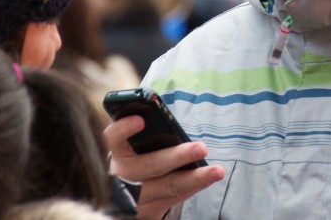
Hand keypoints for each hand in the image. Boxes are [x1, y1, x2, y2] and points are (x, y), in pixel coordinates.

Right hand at [103, 115, 225, 219]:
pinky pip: (174, 199)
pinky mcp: (146, 213)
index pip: (114, 137)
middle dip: (178, 156)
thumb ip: (148, 135)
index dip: (124, 129)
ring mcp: (133, 197)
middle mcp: (121, 175)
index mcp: (118, 151)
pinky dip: (193, 187)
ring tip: (217, 171)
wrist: (128, 194)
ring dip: (195, 178)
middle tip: (201, 148)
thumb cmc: (139, 158)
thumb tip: (170, 123)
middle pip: (150, 165)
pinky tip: (208, 179)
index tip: (140, 120)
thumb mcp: (137, 145)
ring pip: (167, 185)